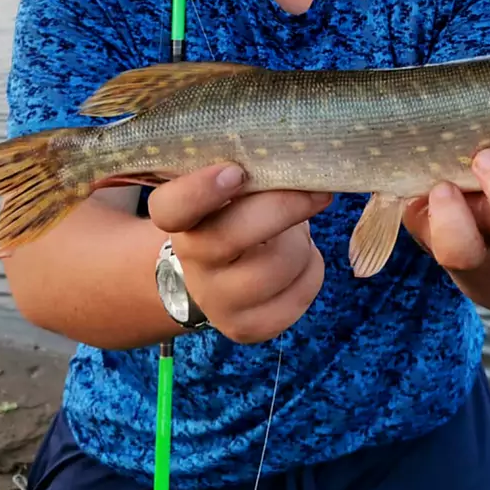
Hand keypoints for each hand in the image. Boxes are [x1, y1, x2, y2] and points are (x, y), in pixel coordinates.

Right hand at [148, 163, 331, 343]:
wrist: (213, 276)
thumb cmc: (231, 216)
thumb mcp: (227, 191)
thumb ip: (249, 173)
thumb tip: (302, 161)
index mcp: (180, 220)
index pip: (172, 208)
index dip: (200, 190)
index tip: (235, 171)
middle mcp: (192, 262)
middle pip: (233, 236)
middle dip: (284, 208)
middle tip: (316, 192)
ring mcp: (217, 301)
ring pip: (278, 266)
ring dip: (301, 241)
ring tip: (297, 231)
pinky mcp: (246, 328)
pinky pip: (299, 295)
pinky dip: (312, 270)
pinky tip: (301, 260)